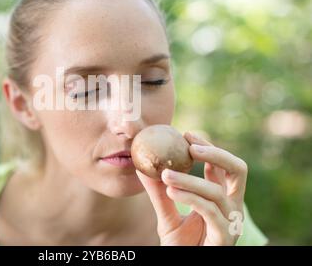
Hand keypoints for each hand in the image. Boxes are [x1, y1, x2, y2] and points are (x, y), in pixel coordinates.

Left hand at [136, 131, 247, 245]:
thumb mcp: (167, 216)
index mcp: (220, 198)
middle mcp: (230, 207)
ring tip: (165, 174)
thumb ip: (158, 193)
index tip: (185, 133)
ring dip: (190, 179)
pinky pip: (211, 211)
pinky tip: (172, 191)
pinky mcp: (224, 237)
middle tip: (190, 144)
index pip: (221, 165)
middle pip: (238, 170)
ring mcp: (231, 222)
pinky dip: (191, 197)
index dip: (207, 146)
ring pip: (218, 191)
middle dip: (216, 152)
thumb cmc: (181, 247)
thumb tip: (142, 168)